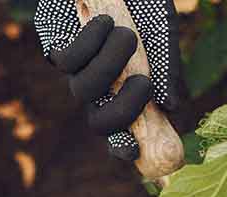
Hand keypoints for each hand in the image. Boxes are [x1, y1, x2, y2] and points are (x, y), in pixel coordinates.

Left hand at [35, 0, 179, 159]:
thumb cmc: (140, 0)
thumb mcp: (162, 29)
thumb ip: (168, 66)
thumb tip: (171, 107)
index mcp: (126, 90)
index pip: (123, 132)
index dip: (124, 147)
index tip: (135, 151)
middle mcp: (100, 87)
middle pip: (100, 124)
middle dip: (122, 111)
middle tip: (143, 82)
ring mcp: (76, 71)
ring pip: (85, 91)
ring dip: (109, 65)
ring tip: (127, 34)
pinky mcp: (55, 48)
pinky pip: (67, 62)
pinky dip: (89, 44)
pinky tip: (105, 21)